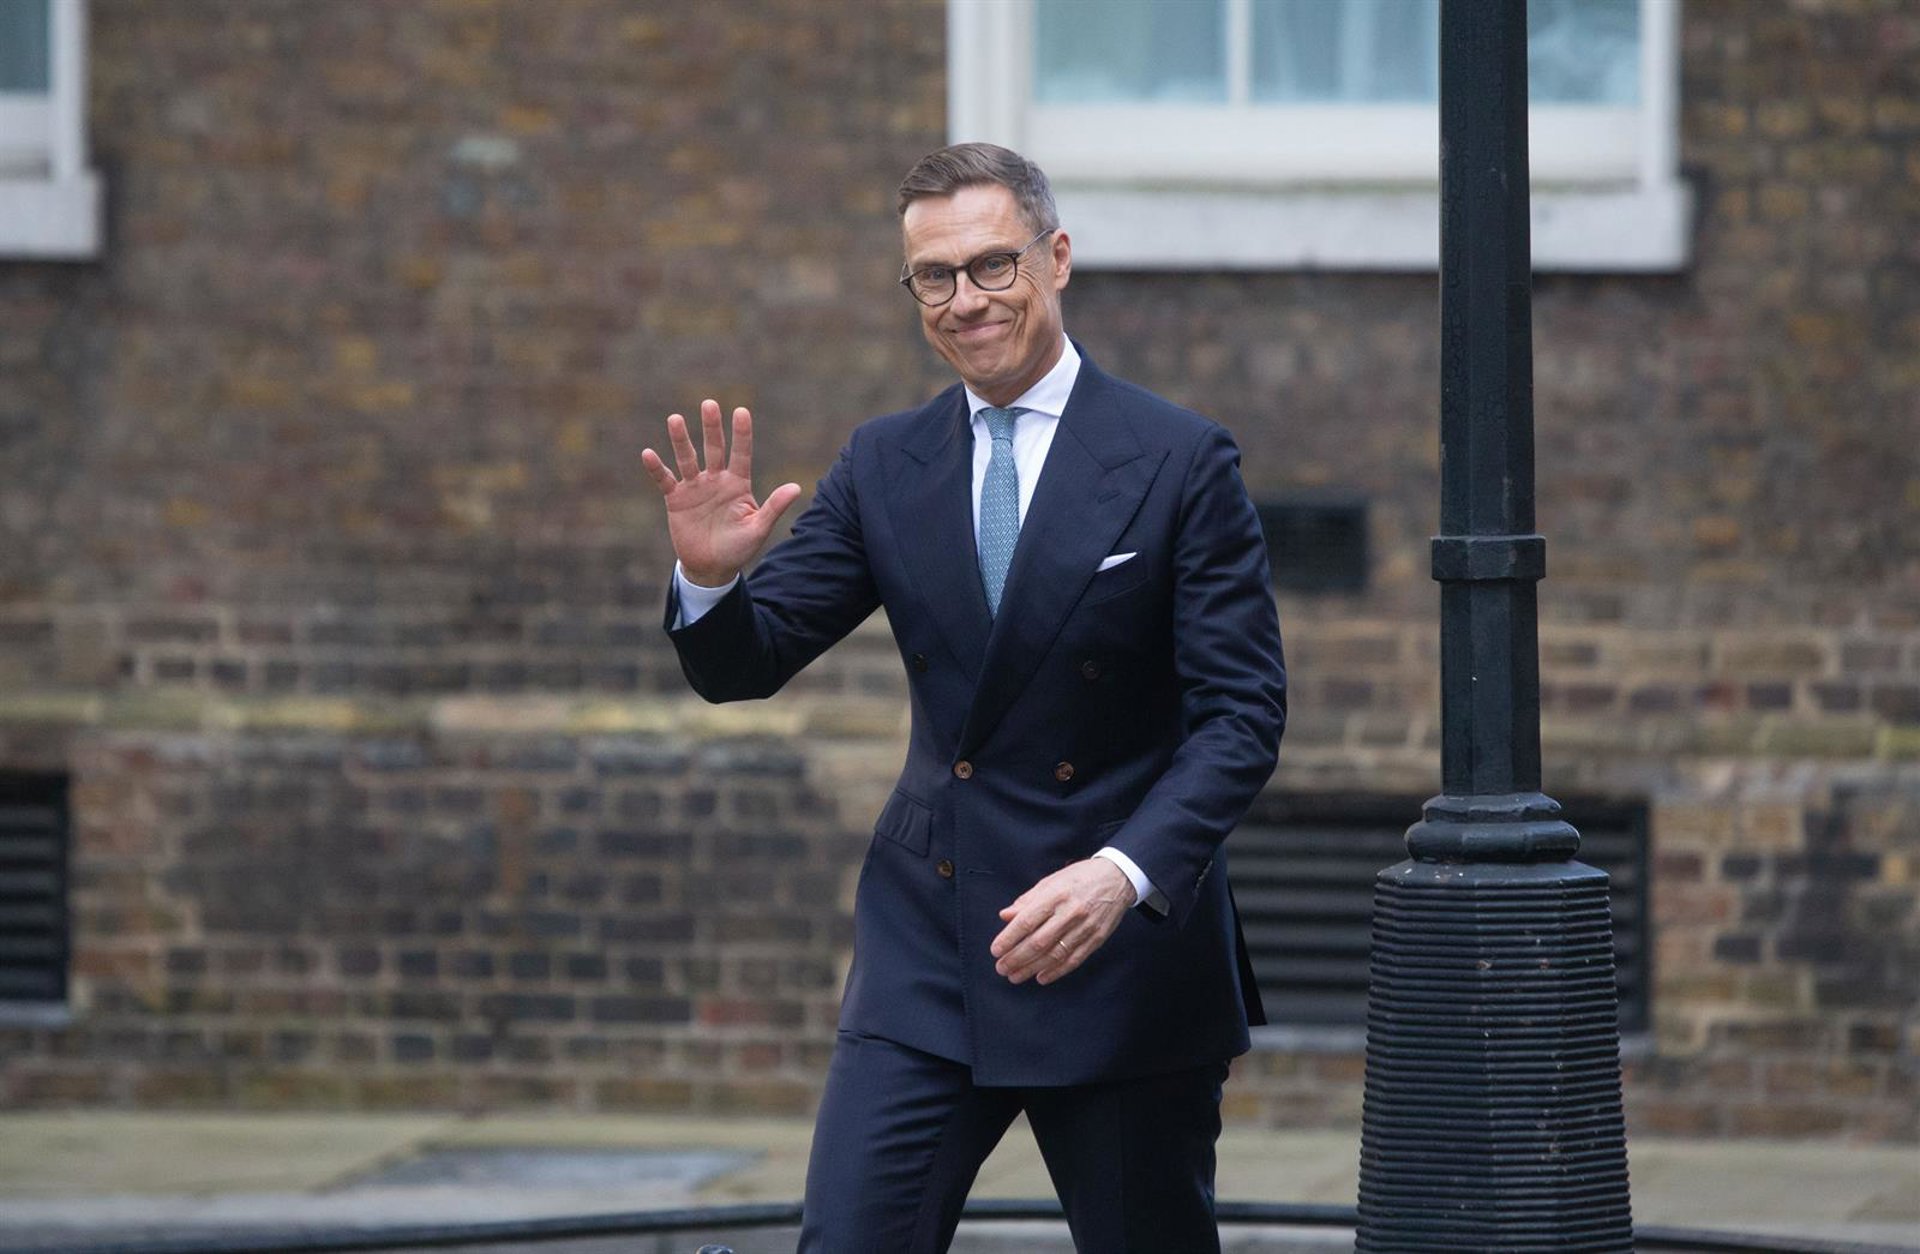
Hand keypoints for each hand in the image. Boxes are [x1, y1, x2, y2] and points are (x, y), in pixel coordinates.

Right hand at [641, 399, 802, 586]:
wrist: (712, 567)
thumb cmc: (739, 547)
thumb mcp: (758, 528)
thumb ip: (774, 506)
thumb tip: (796, 487)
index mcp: (738, 484)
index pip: (741, 453)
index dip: (741, 434)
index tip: (741, 411)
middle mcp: (716, 480)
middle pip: (713, 449)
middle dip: (712, 427)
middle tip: (709, 404)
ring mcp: (695, 487)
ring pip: (687, 458)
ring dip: (681, 440)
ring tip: (675, 419)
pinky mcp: (676, 499)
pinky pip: (665, 480)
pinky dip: (656, 468)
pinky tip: (648, 453)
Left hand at [990, 858, 1136, 985]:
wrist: (1117, 878)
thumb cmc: (1080, 878)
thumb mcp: (1050, 882)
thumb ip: (1027, 900)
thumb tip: (1005, 916)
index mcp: (1055, 895)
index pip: (1027, 921)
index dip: (1009, 938)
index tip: (996, 950)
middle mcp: (1070, 912)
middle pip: (1039, 941)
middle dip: (1017, 958)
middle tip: (1002, 968)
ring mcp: (1085, 927)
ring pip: (1055, 954)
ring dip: (1032, 968)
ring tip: (1015, 976)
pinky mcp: (1096, 939)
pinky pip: (1074, 959)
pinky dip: (1056, 971)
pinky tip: (1041, 977)